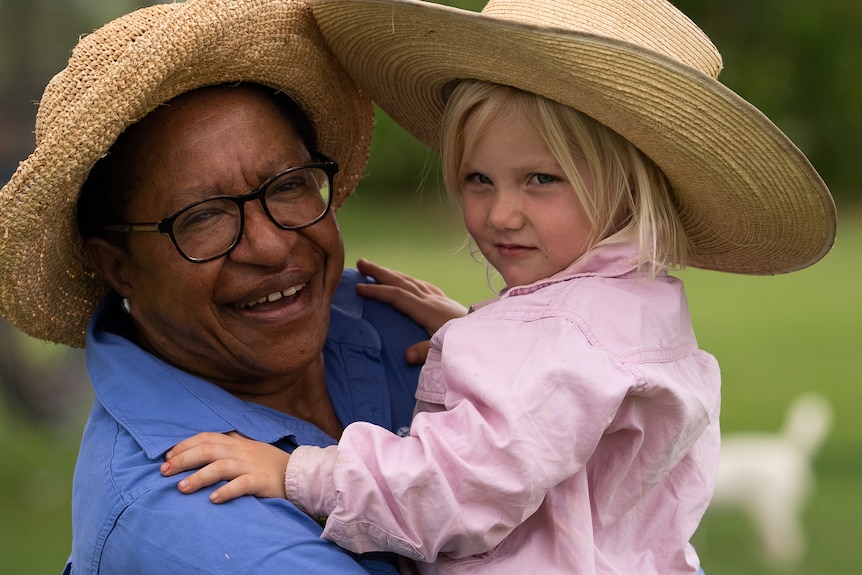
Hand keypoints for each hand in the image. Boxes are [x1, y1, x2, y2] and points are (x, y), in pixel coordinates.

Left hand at [160, 431, 289, 503]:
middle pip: (207, 450)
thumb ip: (228, 442)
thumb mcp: (247, 447)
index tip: (167, 456)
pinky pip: (241, 485)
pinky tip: (213, 499)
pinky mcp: (259, 481)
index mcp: (235, 442)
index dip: (185, 445)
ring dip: (198, 476)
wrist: (295, 473)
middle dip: (183, 459)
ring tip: (181, 488)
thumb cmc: (267, 461)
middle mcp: (240, 451)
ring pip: (220, 466)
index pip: (206, 438)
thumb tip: (203, 441)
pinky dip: (226, 491)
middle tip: (164, 471)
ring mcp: (249, 465)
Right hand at [355, 258, 467, 363]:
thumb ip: (424, 351)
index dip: (377, 291)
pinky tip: (408, 281)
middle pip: (402, 281)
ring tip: (377, 269)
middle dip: (380, 272)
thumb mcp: (443, 349)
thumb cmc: (466, 342)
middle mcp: (432, 300)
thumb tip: (406, 356)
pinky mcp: (446, 302)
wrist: (489, 335)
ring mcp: (440, 298)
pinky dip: (410, 280)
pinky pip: (423, 285)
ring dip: (393, 273)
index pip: (397, 296)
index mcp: (427, 310)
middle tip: (361, 263)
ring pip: (411, 281)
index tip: (358, 287)